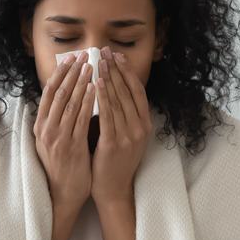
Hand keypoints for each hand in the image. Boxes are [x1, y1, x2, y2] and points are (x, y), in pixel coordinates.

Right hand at [34, 51, 95, 207]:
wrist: (62, 193)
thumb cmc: (62, 166)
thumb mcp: (53, 140)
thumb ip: (57, 120)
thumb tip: (67, 96)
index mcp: (40, 125)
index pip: (49, 92)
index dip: (60, 73)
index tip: (70, 58)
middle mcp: (45, 129)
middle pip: (58, 92)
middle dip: (72, 72)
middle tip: (84, 55)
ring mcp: (57, 137)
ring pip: (69, 102)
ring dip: (81, 82)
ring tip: (92, 66)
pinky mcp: (71, 146)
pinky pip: (80, 118)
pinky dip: (88, 101)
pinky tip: (96, 89)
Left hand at [91, 46, 151, 204]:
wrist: (112, 188)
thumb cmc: (113, 160)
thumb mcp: (124, 134)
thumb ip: (120, 114)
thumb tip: (108, 87)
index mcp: (144, 124)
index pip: (137, 91)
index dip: (127, 71)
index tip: (117, 55)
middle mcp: (140, 128)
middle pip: (127, 91)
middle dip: (115, 69)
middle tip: (104, 51)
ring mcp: (129, 136)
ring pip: (118, 100)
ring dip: (108, 78)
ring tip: (98, 61)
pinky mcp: (115, 143)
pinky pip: (108, 115)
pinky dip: (102, 97)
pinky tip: (95, 84)